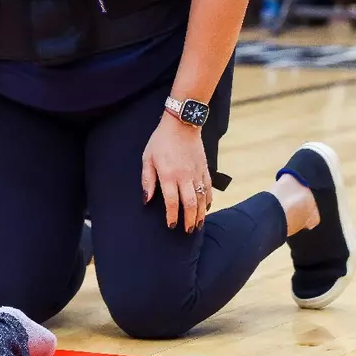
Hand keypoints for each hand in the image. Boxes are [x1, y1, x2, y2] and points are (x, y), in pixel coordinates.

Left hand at [141, 112, 211, 232]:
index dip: (172, 216)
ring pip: (202, 198)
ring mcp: (197, 173)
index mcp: (169, 175)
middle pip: (190, 204)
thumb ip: (147, 180)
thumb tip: (146, 200)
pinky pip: (209, 188)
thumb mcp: (147, 158)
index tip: (171, 225)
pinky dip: (209, 200)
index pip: (172, 202)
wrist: (182, 124)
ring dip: (201, 214)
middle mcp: (185, 176)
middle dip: (190, 220)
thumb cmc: (161, 141)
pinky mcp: (205, 168)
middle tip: (188, 231)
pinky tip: (207, 208)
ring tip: (198, 225)